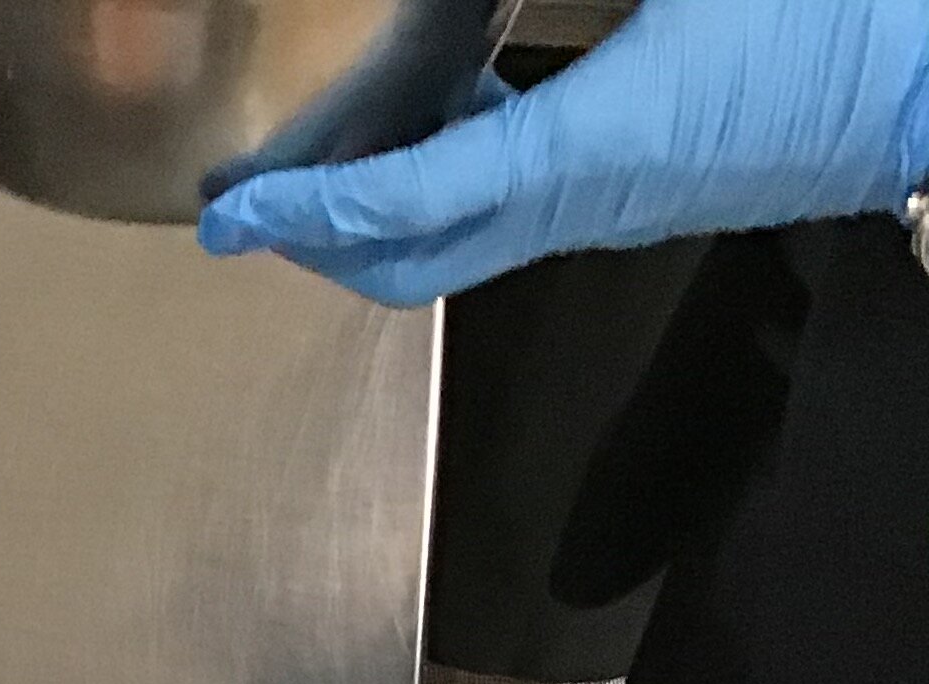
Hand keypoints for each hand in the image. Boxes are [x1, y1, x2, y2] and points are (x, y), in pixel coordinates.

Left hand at [198, 0, 928, 305]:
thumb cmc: (847, 19)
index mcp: (587, 150)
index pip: (409, 203)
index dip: (308, 214)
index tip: (231, 212)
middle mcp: (585, 203)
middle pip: (410, 263)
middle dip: (316, 244)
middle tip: (252, 202)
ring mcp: (613, 209)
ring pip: (458, 241)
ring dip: (378, 214)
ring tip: (317, 157)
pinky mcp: (644, 193)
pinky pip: (512, 204)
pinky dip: (445, 178)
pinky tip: (438, 106)